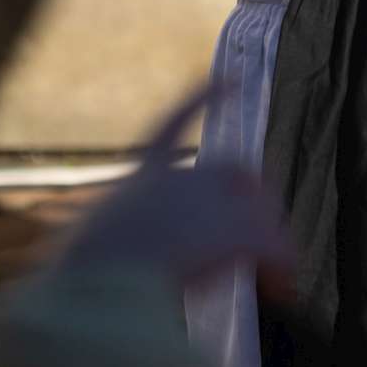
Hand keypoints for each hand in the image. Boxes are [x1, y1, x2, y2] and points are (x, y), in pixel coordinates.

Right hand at [59, 86, 294, 299]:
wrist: (96, 282)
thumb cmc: (82, 273)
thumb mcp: (88, 242)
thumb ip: (112, 239)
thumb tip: (107, 268)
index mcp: (141, 173)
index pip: (174, 120)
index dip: (203, 98)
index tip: (228, 81)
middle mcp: (180, 177)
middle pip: (237, 173)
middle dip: (255, 202)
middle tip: (262, 240)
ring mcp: (208, 202)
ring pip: (258, 214)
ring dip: (270, 243)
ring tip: (269, 282)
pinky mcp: (231, 234)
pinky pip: (272, 245)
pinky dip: (278, 269)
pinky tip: (284, 285)